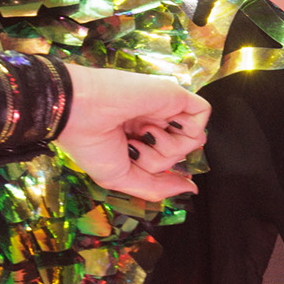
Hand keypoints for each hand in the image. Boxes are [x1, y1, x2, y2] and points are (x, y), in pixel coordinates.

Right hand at [59, 64, 208, 203]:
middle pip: (179, 155)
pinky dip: (187, 125)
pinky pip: (202, 114)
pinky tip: (164, 121)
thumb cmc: (92, 145)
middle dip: (157, 159)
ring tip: (143, 131)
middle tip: (132, 144)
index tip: (131, 158)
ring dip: (168, 145)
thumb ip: (157, 187)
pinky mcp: (174, 94)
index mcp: (138, 140)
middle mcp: (153, 124)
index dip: (153, 168)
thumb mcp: (122, 179)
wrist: (80, 112)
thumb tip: (191, 189)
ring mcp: (164, 108)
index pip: (164, 163)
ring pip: (193, 140)